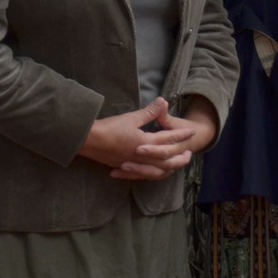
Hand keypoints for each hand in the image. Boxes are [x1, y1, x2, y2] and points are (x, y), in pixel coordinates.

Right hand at [82, 98, 214, 180]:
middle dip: (180, 158)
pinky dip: (152, 175)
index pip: (169, 138)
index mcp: (146, 143)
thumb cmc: (108, 128)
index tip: (192, 132)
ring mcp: (135, 165)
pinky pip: (143, 176)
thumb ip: (149, 112)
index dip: (181, 134)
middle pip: (168, 161)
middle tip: (189, 154)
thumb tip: (163, 101)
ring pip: (157, 172)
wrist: (86, 141)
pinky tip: (155, 173)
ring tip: (175, 165)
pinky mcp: (126, 169)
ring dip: (169, 169)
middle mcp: (143, 157)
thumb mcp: (130, 118)